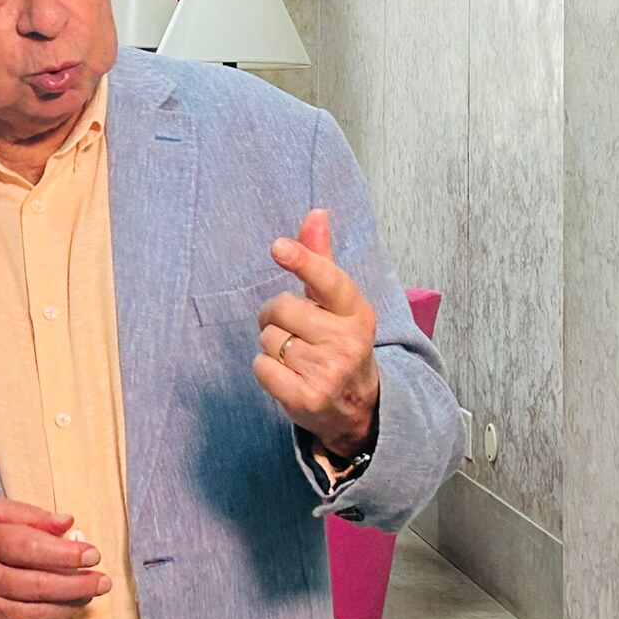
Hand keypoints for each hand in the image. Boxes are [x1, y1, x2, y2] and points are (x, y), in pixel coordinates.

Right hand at [0, 496, 110, 618]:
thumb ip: (28, 514)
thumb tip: (68, 523)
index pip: (30, 548)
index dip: (66, 553)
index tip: (92, 553)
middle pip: (37, 586)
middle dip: (78, 584)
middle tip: (103, 580)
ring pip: (34, 614)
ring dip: (68, 607)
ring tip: (89, 596)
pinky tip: (62, 611)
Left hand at [254, 210, 380, 457]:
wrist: (356, 406)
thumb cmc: (337, 341)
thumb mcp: (336, 303)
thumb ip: (321, 259)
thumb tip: (317, 212)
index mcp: (357, 312)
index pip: (328, 279)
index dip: (303, 261)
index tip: (278, 248)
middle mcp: (347, 341)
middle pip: (281, 308)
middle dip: (275, 316)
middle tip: (291, 328)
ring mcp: (329, 372)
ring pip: (268, 339)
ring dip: (272, 345)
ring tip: (295, 356)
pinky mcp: (307, 399)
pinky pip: (262, 368)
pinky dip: (266, 370)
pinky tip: (287, 376)